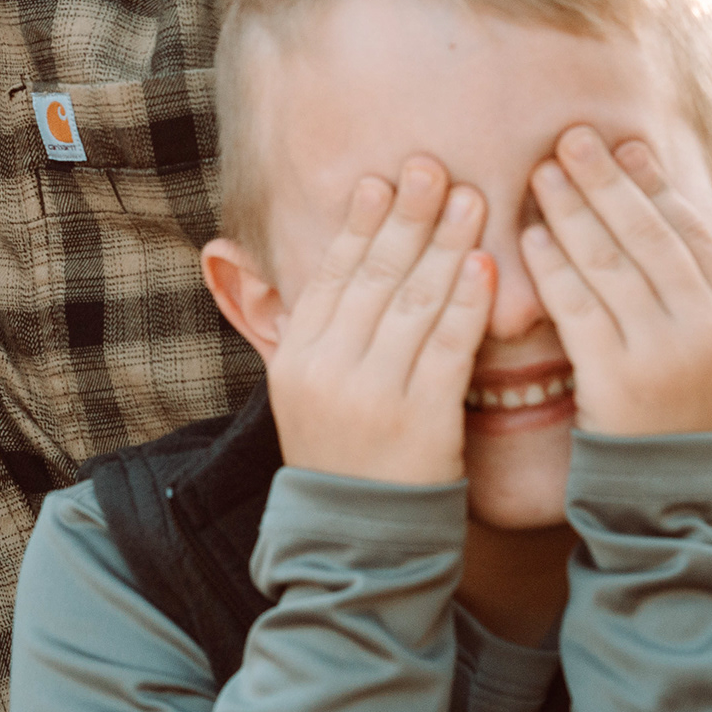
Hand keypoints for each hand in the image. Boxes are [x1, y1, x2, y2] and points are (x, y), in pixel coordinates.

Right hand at [257, 161, 491, 485]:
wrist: (357, 544)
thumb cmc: (337, 453)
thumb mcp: (296, 388)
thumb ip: (295, 323)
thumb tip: (225, 251)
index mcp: (296, 357)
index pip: (332, 275)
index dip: (359, 224)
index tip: (380, 180)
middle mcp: (329, 370)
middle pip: (375, 277)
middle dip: (408, 217)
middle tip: (433, 167)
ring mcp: (375, 395)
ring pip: (415, 303)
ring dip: (447, 244)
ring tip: (473, 200)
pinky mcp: (423, 421)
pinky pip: (450, 347)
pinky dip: (470, 301)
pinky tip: (486, 263)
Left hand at [517, 130, 711, 437]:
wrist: (680, 495)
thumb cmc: (698, 399)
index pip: (691, 230)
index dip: (653, 183)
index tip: (621, 145)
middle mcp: (710, 327)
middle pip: (648, 237)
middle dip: (605, 182)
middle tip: (568, 138)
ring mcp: (665, 355)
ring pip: (610, 266)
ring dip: (571, 213)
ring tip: (540, 175)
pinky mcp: (617, 382)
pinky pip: (578, 310)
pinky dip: (551, 269)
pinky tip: (528, 239)